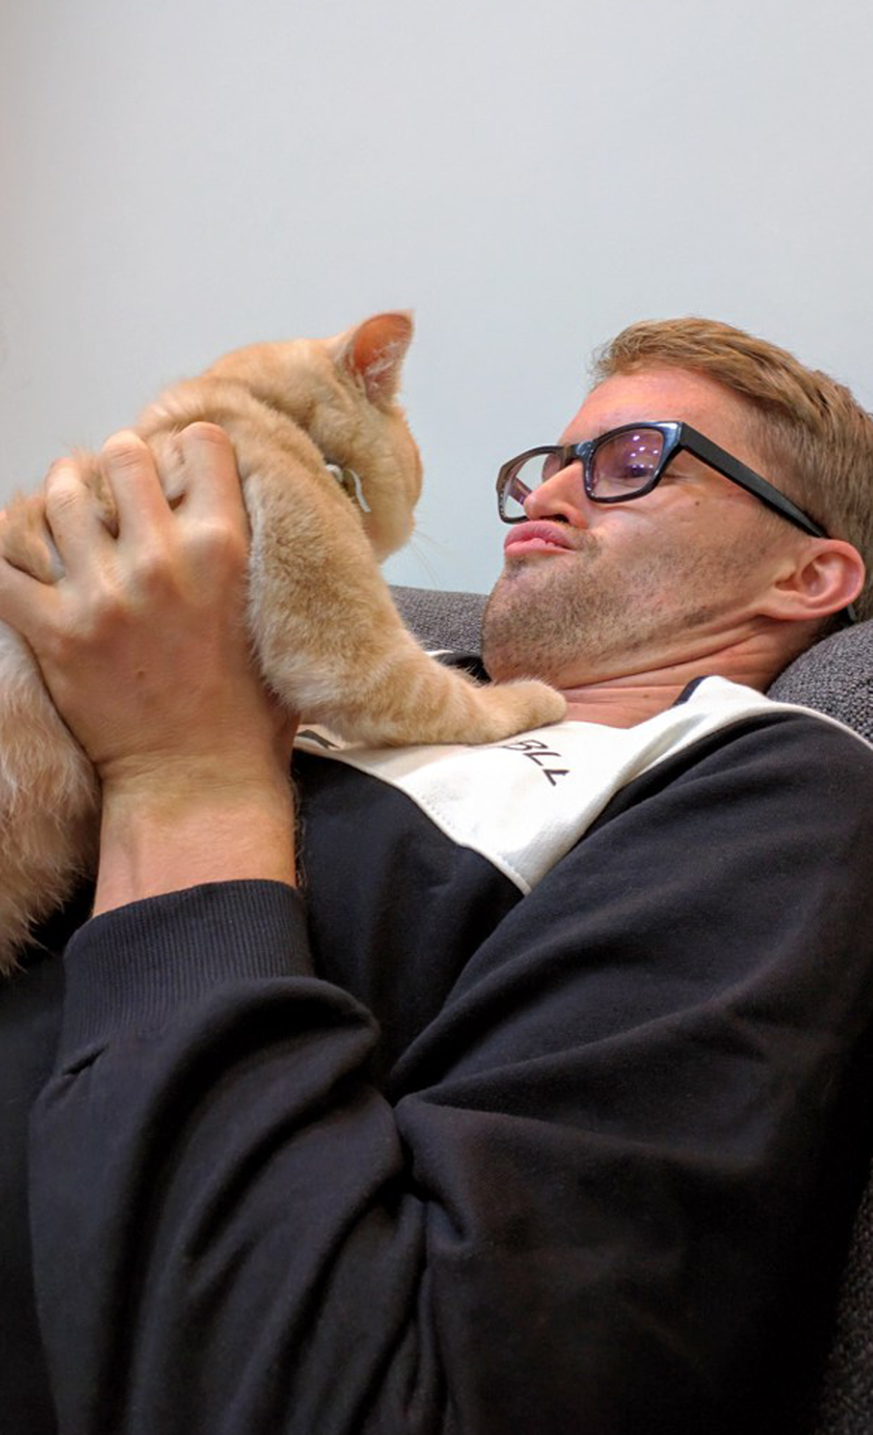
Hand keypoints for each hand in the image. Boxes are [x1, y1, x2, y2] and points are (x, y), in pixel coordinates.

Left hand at [0, 425, 298, 908]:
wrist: (197, 779)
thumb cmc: (244, 711)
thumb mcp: (273, 619)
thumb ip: (255, 558)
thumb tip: (240, 510)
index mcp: (224, 551)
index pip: (202, 444)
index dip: (190, 449)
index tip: (182, 468)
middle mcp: (161, 562)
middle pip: (120, 455)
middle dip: (118, 466)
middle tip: (118, 490)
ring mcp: (101, 596)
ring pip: (56, 496)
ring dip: (61, 499)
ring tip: (70, 517)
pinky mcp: (53, 631)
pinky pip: (2, 562)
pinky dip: (6, 552)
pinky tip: (24, 557)